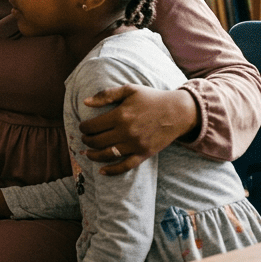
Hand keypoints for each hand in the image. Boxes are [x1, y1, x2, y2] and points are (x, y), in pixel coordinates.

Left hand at [80, 85, 198, 175]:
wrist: (178, 112)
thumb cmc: (151, 98)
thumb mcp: (129, 90)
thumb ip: (106, 95)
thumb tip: (85, 102)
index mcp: (120, 115)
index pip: (92, 126)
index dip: (83, 128)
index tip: (82, 127)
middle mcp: (126, 132)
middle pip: (97, 141)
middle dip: (86, 141)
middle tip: (84, 138)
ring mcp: (136, 145)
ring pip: (108, 154)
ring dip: (94, 155)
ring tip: (87, 153)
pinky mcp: (145, 154)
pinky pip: (126, 166)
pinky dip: (112, 170)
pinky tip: (101, 171)